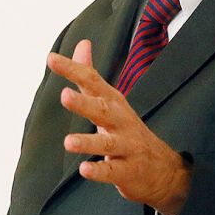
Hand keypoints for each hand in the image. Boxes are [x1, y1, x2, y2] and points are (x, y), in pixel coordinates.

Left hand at [47, 40, 191, 214]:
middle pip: (103, 110)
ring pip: (108, 143)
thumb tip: (82, 43)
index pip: (93, 82)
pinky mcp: (128, 171)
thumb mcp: (110, 101)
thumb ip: (91, 76)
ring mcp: (127, 146)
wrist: (163, 168)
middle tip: (64, 95)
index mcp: (113, 103)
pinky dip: (99, 171)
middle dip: (84, 103)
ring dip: (88, 142)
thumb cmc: (127, 130)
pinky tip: (84, 170)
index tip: (52, 59)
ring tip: (68, 142)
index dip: (72, 70)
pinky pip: (113, 172)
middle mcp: (121, 121)